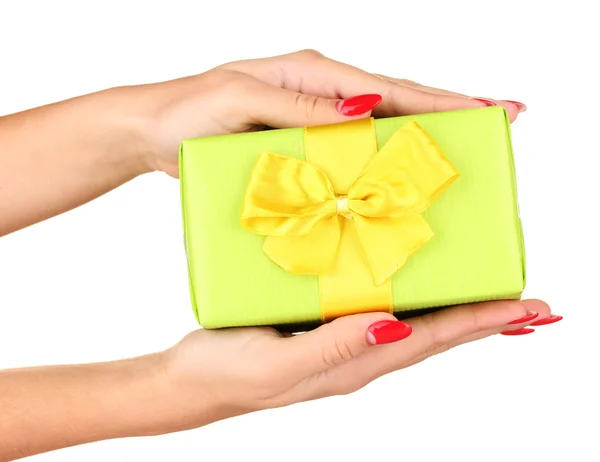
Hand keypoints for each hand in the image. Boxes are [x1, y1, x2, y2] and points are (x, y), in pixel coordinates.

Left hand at [130, 49, 525, 177]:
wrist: (153, 132)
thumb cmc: (189, 111)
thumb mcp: (242, 99)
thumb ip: (301, 106)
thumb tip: (362, 109)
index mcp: (313, 74)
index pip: (390, 88)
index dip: (442, 99)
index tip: (488, 107)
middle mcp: (319, 92)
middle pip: (396, 103)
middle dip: (448, 112)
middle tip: (498, 122)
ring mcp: (312, 116)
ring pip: (379, 127)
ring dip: (419, 137)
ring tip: (463, 150)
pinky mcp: (300, 141)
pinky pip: (350, 150)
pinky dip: (379, 159)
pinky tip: (398, 174)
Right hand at [158, 299, 553, 431]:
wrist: (190, 382)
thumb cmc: (229, 374)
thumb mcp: (281, 364)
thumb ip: (336, 347)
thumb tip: (394, 326)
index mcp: (354, 364)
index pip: (431, 340)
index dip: (479, 323)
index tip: (525, 310)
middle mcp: (358, 353)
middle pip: (434, 334)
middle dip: (482, 320)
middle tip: (527, 304)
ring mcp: (342, 339)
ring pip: (411, 320)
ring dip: (452, 310)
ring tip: (487, 296)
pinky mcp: (322, 323)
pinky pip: (375, 305)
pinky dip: (407, 295)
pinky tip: (411, 283)